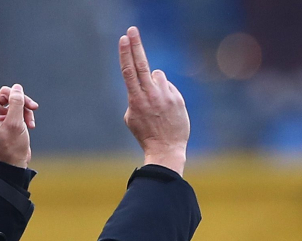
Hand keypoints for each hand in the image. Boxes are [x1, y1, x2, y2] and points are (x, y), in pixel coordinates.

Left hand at [0, 47, 38, 167]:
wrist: (16, 163)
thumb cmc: (12, 147)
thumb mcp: (16, 124)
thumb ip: (16, 103)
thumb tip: (16, 88)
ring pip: (11, 95)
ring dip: (24, 104)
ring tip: (31, 119)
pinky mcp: (8, 113)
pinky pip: (18, 103)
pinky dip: (26, 111)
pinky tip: (31, 123)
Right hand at [118, 26, 188, 175]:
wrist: (166, 148)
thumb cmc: (145, 134)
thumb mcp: (131, 118)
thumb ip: (134, 97)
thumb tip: (141, 83)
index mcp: (136, 99)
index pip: (129, 71)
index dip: (125, 54)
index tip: (124, 39)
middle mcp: (150, 95)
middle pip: (141, 64)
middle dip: (135, 45)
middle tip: (132, 30)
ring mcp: (165, 95)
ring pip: (158, 75)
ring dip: (155, 83)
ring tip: (157, 103)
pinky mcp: (177, 98)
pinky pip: (169, 86)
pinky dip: (166, 93)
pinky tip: (166, 109)